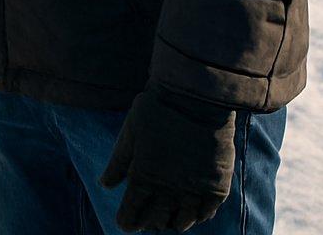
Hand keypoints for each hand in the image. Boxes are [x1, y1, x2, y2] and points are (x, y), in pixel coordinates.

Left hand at [98, 86, 236, 231]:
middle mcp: (169, 190)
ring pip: (183, 220)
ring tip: (167, 222)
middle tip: (145, 224)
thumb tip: (105, 185)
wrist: (196, 100)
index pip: (132, 212)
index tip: (125, 225)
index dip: (127, 221)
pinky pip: (207, 212)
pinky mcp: (217, 186)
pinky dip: (197, 217)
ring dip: (173, 223)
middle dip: (148, 224)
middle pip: (156, 219)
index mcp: (144, 178)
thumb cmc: (156, 112)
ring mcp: (195, 190)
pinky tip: (193, 215)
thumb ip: (117, 163)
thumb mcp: (129, 134)